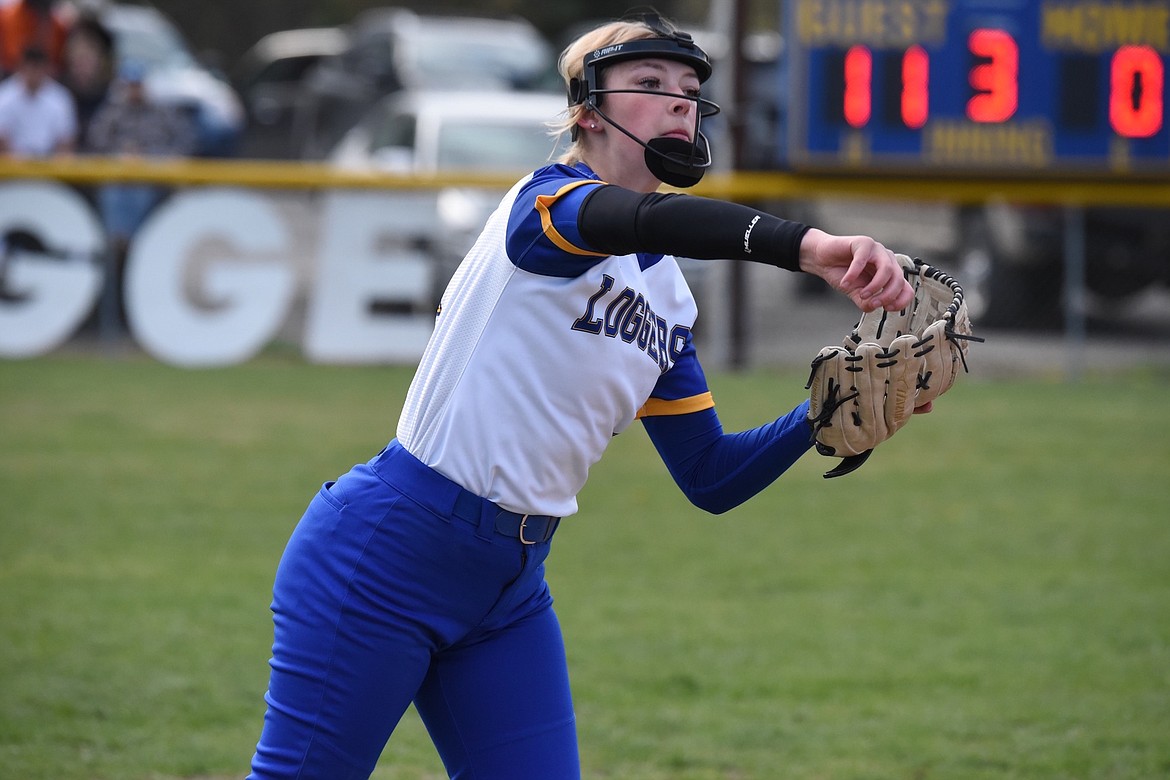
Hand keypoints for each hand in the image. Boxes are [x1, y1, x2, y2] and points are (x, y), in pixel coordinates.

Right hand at [797, 229, 914, 311]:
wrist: (823, 259)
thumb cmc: (841, 272)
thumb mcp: (855, 293)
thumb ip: (866, 302)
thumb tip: (873, 307)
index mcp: (889, 273)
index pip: (906, 288)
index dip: (901, 301)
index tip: (887, 309)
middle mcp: (887, 260)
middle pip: (898, 280)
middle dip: (886, 295)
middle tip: (872, 303)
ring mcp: (877, 250)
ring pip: (886, 269)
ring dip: (874, 286)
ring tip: (861, 293)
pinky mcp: (863, 243)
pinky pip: (863, 260)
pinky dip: (853, 274)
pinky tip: (845, 283)